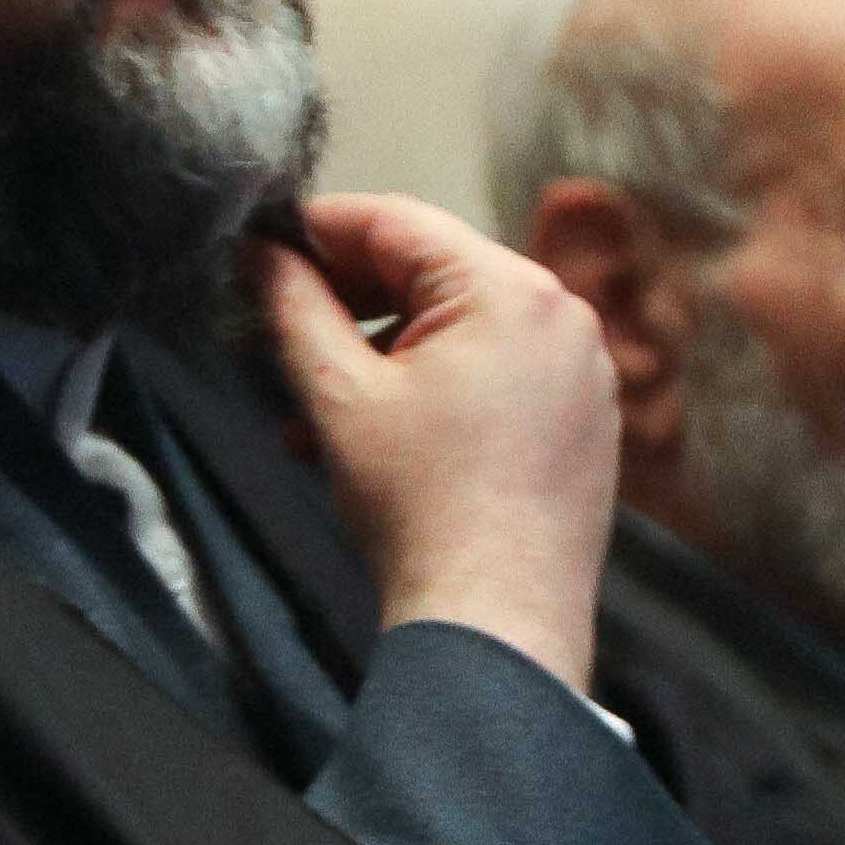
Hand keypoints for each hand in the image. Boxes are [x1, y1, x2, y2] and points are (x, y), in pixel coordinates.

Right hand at [252, 191, 619, 694]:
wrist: (497, 621)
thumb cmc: (422, 509)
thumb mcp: (338, 396)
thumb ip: (293, 306)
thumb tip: (262, 254)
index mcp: (511, 290)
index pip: (398, 223)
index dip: (319, 230)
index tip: (263, 246)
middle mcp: (562, 317)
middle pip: (433, 275)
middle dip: (348, 303)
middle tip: (276, 324)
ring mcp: (581, 372)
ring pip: (460, 330)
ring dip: (381, 356)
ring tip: (311, 409)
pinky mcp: (583, 423)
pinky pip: (496, 376)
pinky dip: (433, 389)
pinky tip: (375, 434)